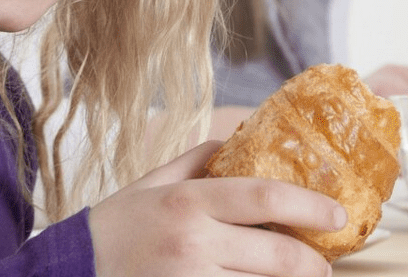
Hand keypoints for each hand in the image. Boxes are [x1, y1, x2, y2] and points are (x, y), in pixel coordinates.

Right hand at [89, 141, 343, 276]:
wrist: (71, 272)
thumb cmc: (114, 227)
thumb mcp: (153, 182)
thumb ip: (199, 160)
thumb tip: (242, 144)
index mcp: (188, 202)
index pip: (264, 197)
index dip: (309, 205)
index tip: (336, 214)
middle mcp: (193, 244)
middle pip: (278, 256)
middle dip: (313, 264)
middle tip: (325, 264)